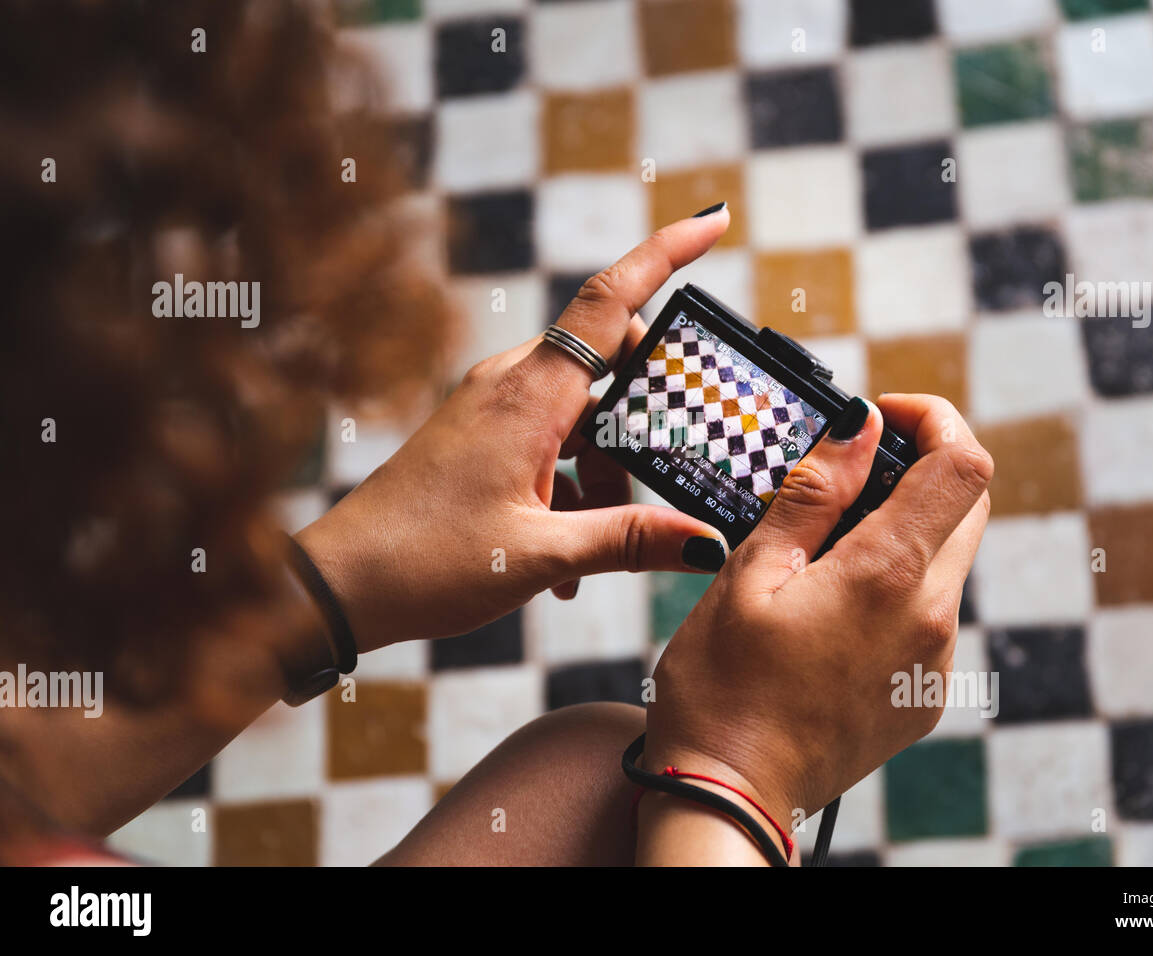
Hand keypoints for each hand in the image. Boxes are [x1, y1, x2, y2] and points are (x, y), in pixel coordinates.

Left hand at [296, 207, 734, 651]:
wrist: (340, 584)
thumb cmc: (426, 563)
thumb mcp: (541, 555)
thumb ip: (630, 540)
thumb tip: (707, 542)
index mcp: (529, 396)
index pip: (611, 301)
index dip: (666, 254)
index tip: (713, 219)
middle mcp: (509, 385)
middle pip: (609, 362)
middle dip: (647, 416)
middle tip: (665, 471)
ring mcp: (490, 407)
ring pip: (582, 413)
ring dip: (605, 471)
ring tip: (595, 551)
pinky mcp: (478, 434)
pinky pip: (549, 440)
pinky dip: (572, 487)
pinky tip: (566, 561)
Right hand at [641, 393, 993, 834]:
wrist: (733, 796)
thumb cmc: (724, 689)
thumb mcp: (750, 572)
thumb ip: (814, 493)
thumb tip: (861, 427)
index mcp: (888, 576)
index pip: (963, 463)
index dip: (934, 419)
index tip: (883, 417)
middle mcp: (931, 617)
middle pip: (967, 507)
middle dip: (920, 471)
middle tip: (847, 476)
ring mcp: (934, 661)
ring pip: (947, 562)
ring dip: (902, 533)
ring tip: (820, 553)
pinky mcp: (925, 694)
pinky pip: (929, 615)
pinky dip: (895, 588)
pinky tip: (829, 611)